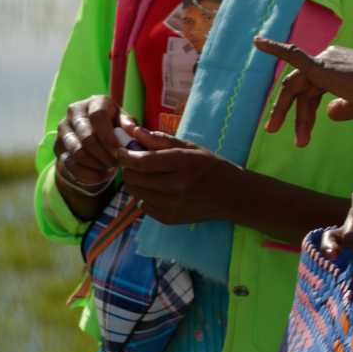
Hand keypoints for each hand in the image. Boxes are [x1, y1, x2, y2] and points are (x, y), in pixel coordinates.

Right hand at [52, 96, 123, 219]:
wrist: (91, 128)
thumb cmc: (112, 123)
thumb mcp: (123, 120)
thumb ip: (129, 124)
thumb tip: (134, 132)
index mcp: (94, 102)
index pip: (98, 117)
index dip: (110, 138)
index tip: (121, 153)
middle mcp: (74, 112)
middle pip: (87, 138)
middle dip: (105, 155)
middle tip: (118, 163)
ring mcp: (63, 129)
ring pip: (78, 153)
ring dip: (97, 165)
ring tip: (110, 167)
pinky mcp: (57, 146)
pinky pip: (70, 165)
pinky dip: (88, 174)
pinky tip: (102, 175)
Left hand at [113, 131, 243, 225]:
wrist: (231, 195)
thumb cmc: (210, 166)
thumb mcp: (190, 147)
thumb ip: (161, 140)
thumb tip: (135, 132)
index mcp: (182, 164)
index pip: (142, 162)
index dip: (125, 155)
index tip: (121, 150)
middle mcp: (176, 187)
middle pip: (134, 178)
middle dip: (128, 167)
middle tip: (135, 161)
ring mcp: (172, 206)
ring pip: (135, 192)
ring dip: (135, 181)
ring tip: (147, 174)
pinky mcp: (169, 219)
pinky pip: (142, 205)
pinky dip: (144, 195)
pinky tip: (156, 189)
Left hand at [255, 39, 352, 146]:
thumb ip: (343, 108)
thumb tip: (329, 113)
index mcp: (338, 67)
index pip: (313, 90)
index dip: (306, 114)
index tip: (303, 134)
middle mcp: (330, 59)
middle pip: (301, 89)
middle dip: (290, 113)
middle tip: (274, 131)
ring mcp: (325, 60)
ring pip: (295, 85)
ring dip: (283, 108)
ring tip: (274, 130)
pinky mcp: (321, 66)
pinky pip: (293, 56)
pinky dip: (274, 48)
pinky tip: (258, 42)